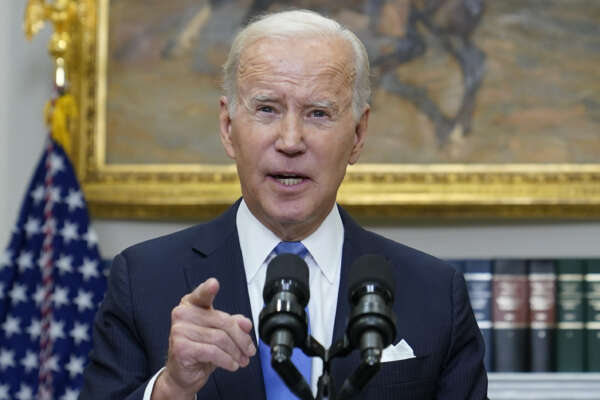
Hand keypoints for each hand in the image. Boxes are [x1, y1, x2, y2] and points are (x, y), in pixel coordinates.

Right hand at [152, 278, 256, 398]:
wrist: (184, 373)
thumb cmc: (200, 349)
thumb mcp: (220, 333)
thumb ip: (233, 324)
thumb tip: (245, 323)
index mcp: (192, 304)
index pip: (201, 294)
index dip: (208, 289)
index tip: (214, 284)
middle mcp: (183, 314)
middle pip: (223, 321)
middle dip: (241, 338)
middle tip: (249, 350)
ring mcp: (179, 331)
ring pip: (220, 339)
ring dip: (236, 352)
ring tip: (242, 359)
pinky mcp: (181, 348)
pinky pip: (213, 352)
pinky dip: (227, 360)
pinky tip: (232, 364)